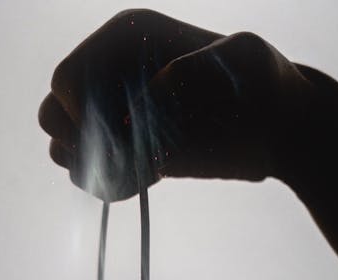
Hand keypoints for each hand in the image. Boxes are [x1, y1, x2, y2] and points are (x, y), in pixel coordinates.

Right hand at [38, 9, 311, 200]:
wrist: (281, 127)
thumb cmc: (266, 84)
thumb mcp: (241, 63)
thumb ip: (196, 70)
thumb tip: (151, 97)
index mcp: (129, 37)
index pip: (69, 80)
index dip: (82, 115)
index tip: (120, 134)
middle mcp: (114, 73)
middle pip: (56, 112)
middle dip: (81, 141)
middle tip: (124, 156)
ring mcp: (120, 114)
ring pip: (67, 145)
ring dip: (92, 165)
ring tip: (138, 170)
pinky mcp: (132, 151)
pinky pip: (94, 173)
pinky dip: (109, 184)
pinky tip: (147, 179)